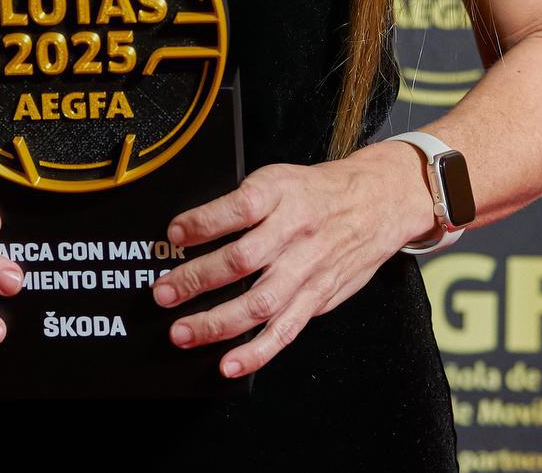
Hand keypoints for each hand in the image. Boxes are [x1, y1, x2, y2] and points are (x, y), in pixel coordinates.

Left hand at [150, 145, 431, 377]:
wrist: (378, 203)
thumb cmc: (319, 192)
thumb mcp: (279, 178)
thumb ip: (241, 202)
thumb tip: (190, 228)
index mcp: (280, 196)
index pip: (238, 208)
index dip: (203, 223)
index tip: (174, 234)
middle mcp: (294, 234)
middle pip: (241, 260)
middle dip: (197, 279)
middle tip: (163, 293)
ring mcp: (307, 270)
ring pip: (260, 303)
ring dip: (217, 322)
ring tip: (183, 333)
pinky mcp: (318, 298)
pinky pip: (286, 329)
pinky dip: (257, 352)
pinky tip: (229, 363)